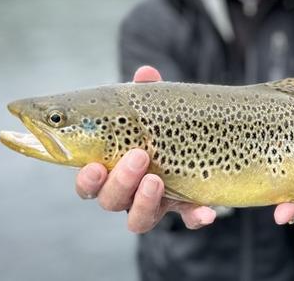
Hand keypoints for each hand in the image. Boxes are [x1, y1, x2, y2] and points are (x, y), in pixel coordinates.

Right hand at [75, 65, 215, 232]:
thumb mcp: (153, 108)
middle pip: (111, 201)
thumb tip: (146, 74)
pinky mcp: (186, 208)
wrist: (202, 137)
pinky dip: (195, 216)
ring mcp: (157, 203)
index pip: (89, 183)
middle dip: (121, 181)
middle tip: (139, 156)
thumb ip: (146, 94)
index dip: (87, 180)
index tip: (95, 166)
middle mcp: (128, 192)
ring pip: (139, 220)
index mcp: (111, 168)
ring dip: (144, 202)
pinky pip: (189, 220)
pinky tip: (206, 212)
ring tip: (156, 180)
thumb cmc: (161, 123)